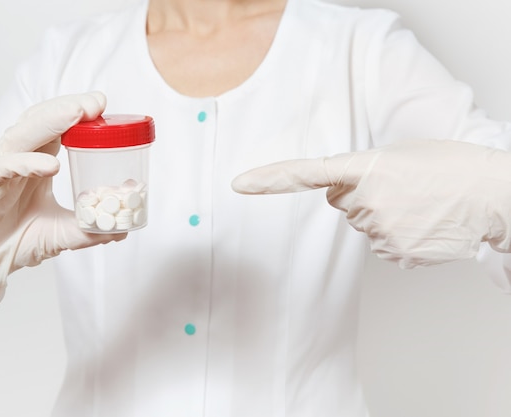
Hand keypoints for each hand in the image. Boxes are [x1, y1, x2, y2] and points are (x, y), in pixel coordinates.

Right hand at [0, 92, 125, 314]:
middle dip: (67, 108)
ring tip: (76, 114)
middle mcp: (15, 162)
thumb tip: (120, 231)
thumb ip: (86, 231)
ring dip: (49, 122)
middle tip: (95, 102)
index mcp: (33, 166)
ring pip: (20, 136)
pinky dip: (26, 163)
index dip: (76, 114)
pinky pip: (2, 168)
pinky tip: (50, 165)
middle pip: (38, 122)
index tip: (101, 105)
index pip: (55, 130)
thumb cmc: (11, 243)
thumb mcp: (58, 235)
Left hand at [232, 139, 510, 267]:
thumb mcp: (402, 154)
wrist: (493, 195)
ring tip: (418, 205)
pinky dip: (398, 237)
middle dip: (361, 196)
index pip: (307, 172)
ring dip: (383, 216)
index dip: (271, 179)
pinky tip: (423, 225)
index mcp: (367, 166)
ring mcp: (381, 230)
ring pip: (363, 225)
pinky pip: (382, 245)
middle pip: (342, 202)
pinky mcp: (395, 254)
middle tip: (400, 188)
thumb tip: (341, 198)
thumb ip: (364, 171)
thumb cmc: (450, 167)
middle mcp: (367, 200)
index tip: (240, 183)